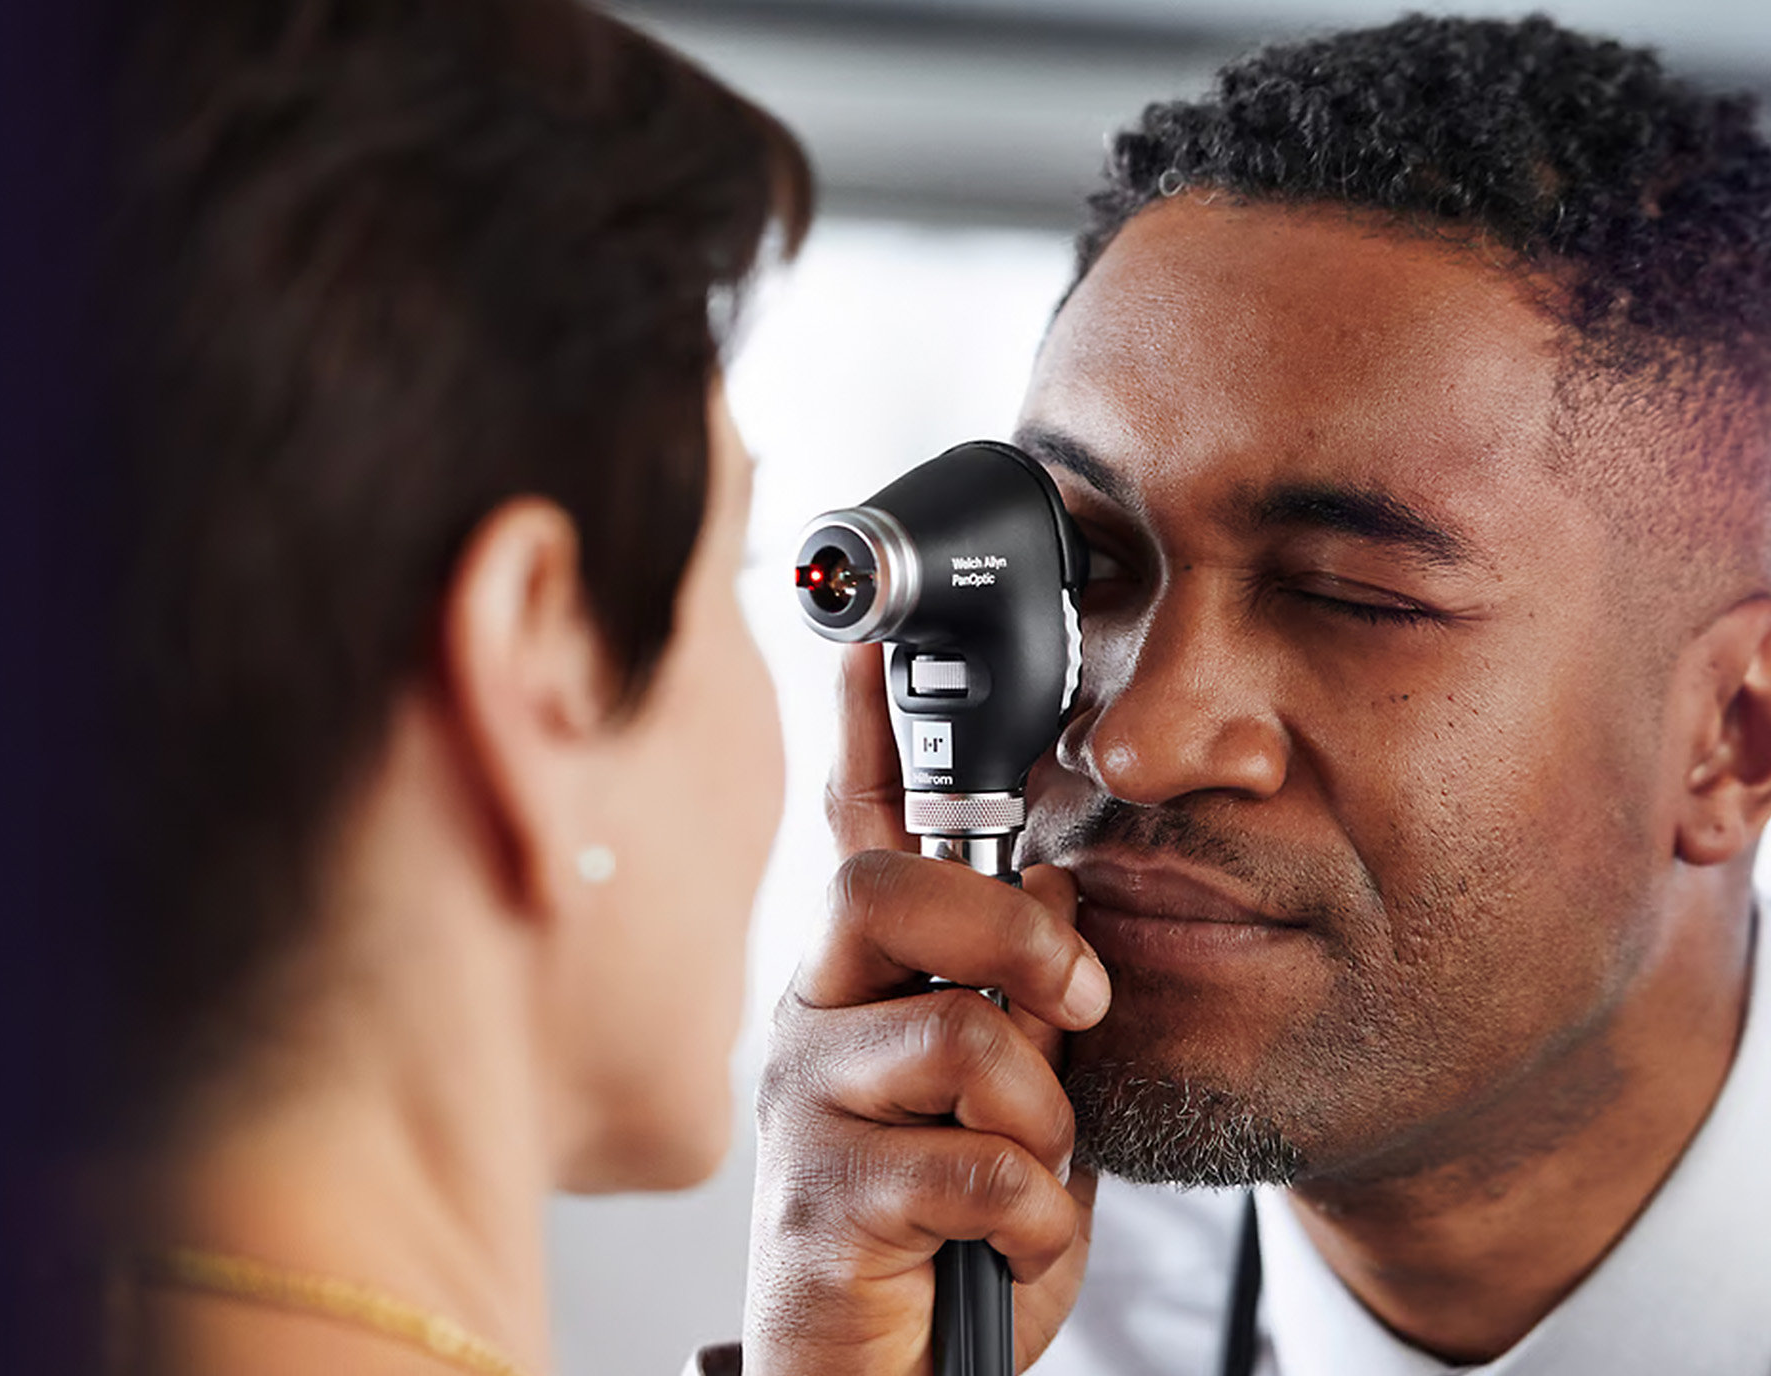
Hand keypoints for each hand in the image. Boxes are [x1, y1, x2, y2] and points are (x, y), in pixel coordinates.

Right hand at [742, 645, 1107, 1374]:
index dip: (863, 730)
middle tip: (1072, 998)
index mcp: (860, 986)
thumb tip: (1055, 897)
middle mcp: (813, 1025)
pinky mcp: (825, 1202)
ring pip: (960, 1036)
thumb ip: (1023, 998)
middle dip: (1010, 934)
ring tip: (1023, 1171)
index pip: (859, 832)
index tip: (871, 636)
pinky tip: (999, 1242)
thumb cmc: (941, 1239)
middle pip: (882, 890)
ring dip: (1038, 1116)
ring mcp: (808, 1111)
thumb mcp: (1012, 1100)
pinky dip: (1034, 1216)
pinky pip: (985, 1167)